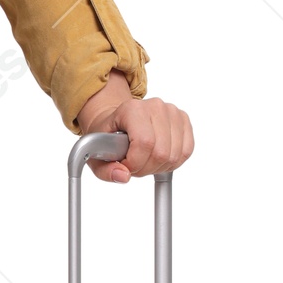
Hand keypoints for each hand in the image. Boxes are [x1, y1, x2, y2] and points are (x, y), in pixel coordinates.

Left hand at [75, 71, 192, 182]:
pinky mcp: (183, 120)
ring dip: (159, 167)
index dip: (135, 163)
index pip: (144, 143)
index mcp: (131, 109)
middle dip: (146, 168)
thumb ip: (106, 170)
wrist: (118, 122)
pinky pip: (186, 151)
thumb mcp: (95, 155)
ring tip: (144, 161)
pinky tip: (158, 159)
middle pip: (161, 152)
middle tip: (134, 165)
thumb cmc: (107, 137)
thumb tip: (123, 176)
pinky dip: (172, 162)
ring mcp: (172, 112)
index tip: (126, 166)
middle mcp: (155, 106)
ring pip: (174, 155)